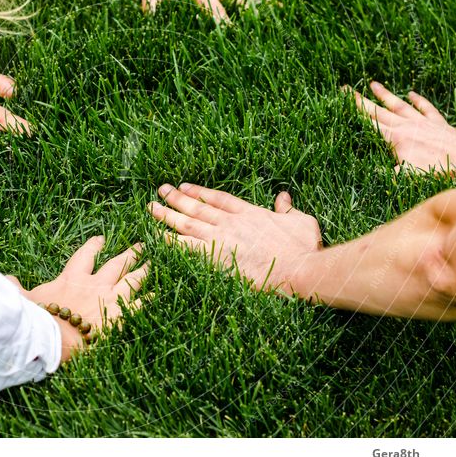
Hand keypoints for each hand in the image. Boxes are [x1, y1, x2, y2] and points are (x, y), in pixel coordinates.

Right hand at [23, 236, 147, 360]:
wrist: (52, 336)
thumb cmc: (36, 318)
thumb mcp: (22, 300)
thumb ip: (15, 287)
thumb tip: (6, 279)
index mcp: (72, 278)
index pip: (85, 256)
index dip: (94, 246)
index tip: (101, 238)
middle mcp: (95, 284)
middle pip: (116, 264)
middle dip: (129, 253)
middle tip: (140, 244)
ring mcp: (111, 298)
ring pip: (133, 279)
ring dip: (144, 270)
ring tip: (153, 263)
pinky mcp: (122, 316)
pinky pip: (141, 306)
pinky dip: (150, 300)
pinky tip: (159, 295)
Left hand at [148, 184, 321, 291]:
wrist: (299, 269)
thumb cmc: (304, 249)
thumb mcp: (301, 221)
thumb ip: (288, 209)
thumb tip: (283, 196)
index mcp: (250, 213)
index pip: (218, 199)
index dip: (200, 192)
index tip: (185, 187)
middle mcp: (231, 223)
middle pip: (198, 207)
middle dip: (177, 198)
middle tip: (161, 190)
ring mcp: (221, 239)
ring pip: (187, 223)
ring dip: (167, 214)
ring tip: (151, 207)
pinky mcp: (214, 257)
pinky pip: (184, 247)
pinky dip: (169, 241)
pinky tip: (154, 236)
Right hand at [351, 82, 455, 177]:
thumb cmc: (442, 170)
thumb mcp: (410, 176)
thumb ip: (390, 174)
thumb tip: (371, 173)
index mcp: (397, 138)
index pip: (371, 121)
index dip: (356, 109)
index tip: (345, 98)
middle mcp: (408, 126)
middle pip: (380, 110)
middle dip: (362, 100)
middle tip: (348, 89)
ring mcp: (424, 122)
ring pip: (400, 105)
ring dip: (386, 95)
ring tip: (374, 84)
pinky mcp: (439, 123)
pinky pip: (426, 108)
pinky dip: (418, 100)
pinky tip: (412, 93)